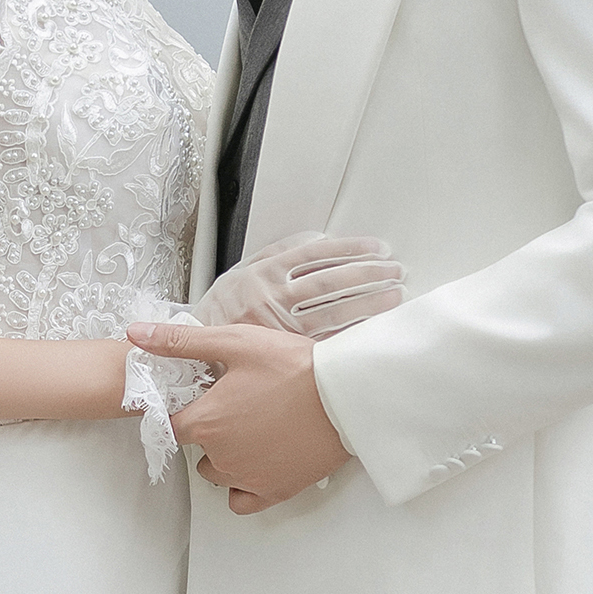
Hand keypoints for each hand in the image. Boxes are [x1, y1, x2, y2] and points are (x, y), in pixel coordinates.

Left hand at [123, 320, 349, 513]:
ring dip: (225, 455)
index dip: (184, 408)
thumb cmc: (293, 367)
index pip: (170, 423)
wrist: (346, 395)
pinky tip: (256, 462)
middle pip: (196, 447)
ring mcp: (247, 477)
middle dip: (209, 427)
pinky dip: (243, 486)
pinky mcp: (275, 490)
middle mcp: (220, 456)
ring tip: (253, 426)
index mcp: (205, 421)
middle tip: (238, 403)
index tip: (202, 396)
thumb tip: (136, 334)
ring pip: (217, 472)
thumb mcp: (233, 343)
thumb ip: (179, 342)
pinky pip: (242, 501)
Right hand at [196, 231, 401, 337]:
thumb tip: (320, 239)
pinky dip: (353, 334)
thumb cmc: (222, 312)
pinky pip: (327, 342)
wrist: (196, 350)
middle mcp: (272, 298)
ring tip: (395, 296)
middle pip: (332, 281)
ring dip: (370, 302)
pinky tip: (374, 329)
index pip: (317, 253)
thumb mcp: (242, 272)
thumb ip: (278, 253)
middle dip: (369, 274)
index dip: (353, 248)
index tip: (379, 248)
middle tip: (396, 271)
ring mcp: (280, 328)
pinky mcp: (285, 354)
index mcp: (263, 272)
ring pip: (334, 312)